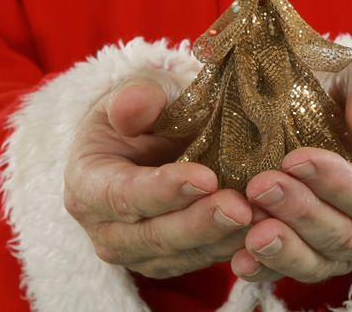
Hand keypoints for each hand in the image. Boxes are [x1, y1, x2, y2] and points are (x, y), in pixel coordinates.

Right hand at [63, 70, 254, 278]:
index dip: (164, 190)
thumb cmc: (149, 110)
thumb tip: (133, 107)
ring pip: (181, 254)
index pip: (123, 194)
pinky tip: (264, 231)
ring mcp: (136, 251)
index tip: (207, 178)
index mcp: (88, 183)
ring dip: (223, 240)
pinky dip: (233, 248)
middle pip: (153, 235)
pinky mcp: (168, 261)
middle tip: (243, 207)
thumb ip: (139, 96)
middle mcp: (105, 228)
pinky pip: (201, 261)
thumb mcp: (143, 90)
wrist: (156, 136)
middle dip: (201, 223)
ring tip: (263, 219)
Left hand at [230, 56, 351, 282]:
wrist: (333, 117)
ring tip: (249, 231)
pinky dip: (265, 269)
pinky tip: (239, 260)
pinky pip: (291, 271)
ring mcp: (348, 249)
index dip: (338, 183)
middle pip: (346, 234)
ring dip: (283, 248)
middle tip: (260, 186)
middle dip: (301, 212)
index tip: (294, 159)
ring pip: (319, 261)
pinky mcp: (314, 257)